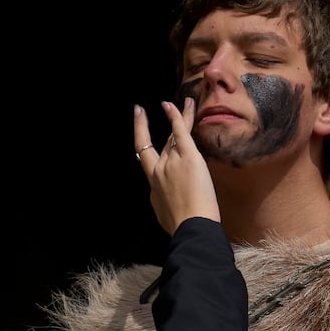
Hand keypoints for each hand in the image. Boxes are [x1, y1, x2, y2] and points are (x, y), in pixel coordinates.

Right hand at [134, 98, 218, 233]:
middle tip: (139, 112)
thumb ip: (164, 205)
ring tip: (187, 102)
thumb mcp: (165, 217)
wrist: (190, 227)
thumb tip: (167, 205)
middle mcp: (158, 172)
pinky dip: (177, 117)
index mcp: (154, 189)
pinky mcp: (188, 156)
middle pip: (151, 145)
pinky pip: (180, 132)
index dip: (144, 155)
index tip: (140, 143)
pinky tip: (175, 105)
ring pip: (173, 135)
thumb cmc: (182, 228)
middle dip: (141, 127)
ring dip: (179, 116)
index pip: (149, 166)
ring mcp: (171, 162)